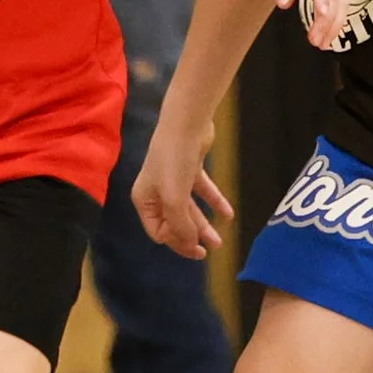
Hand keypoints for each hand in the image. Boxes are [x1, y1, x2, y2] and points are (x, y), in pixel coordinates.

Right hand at [132, 121, 230, 260]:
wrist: (186, 123)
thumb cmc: (174, 161)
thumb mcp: (175, 199)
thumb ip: (181, 226)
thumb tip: (190, 245)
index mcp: (145, 201)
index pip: (158, 232)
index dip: (176, 242)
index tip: (196, 249)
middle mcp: (156, 192)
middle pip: (174, 222)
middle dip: (192, 237)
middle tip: (210, 250)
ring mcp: (173, 179)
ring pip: (189, 209)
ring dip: (204, 224)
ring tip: (220, 240)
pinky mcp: (189, 167)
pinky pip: (201, 191)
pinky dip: (213, 202)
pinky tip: (227, 214)